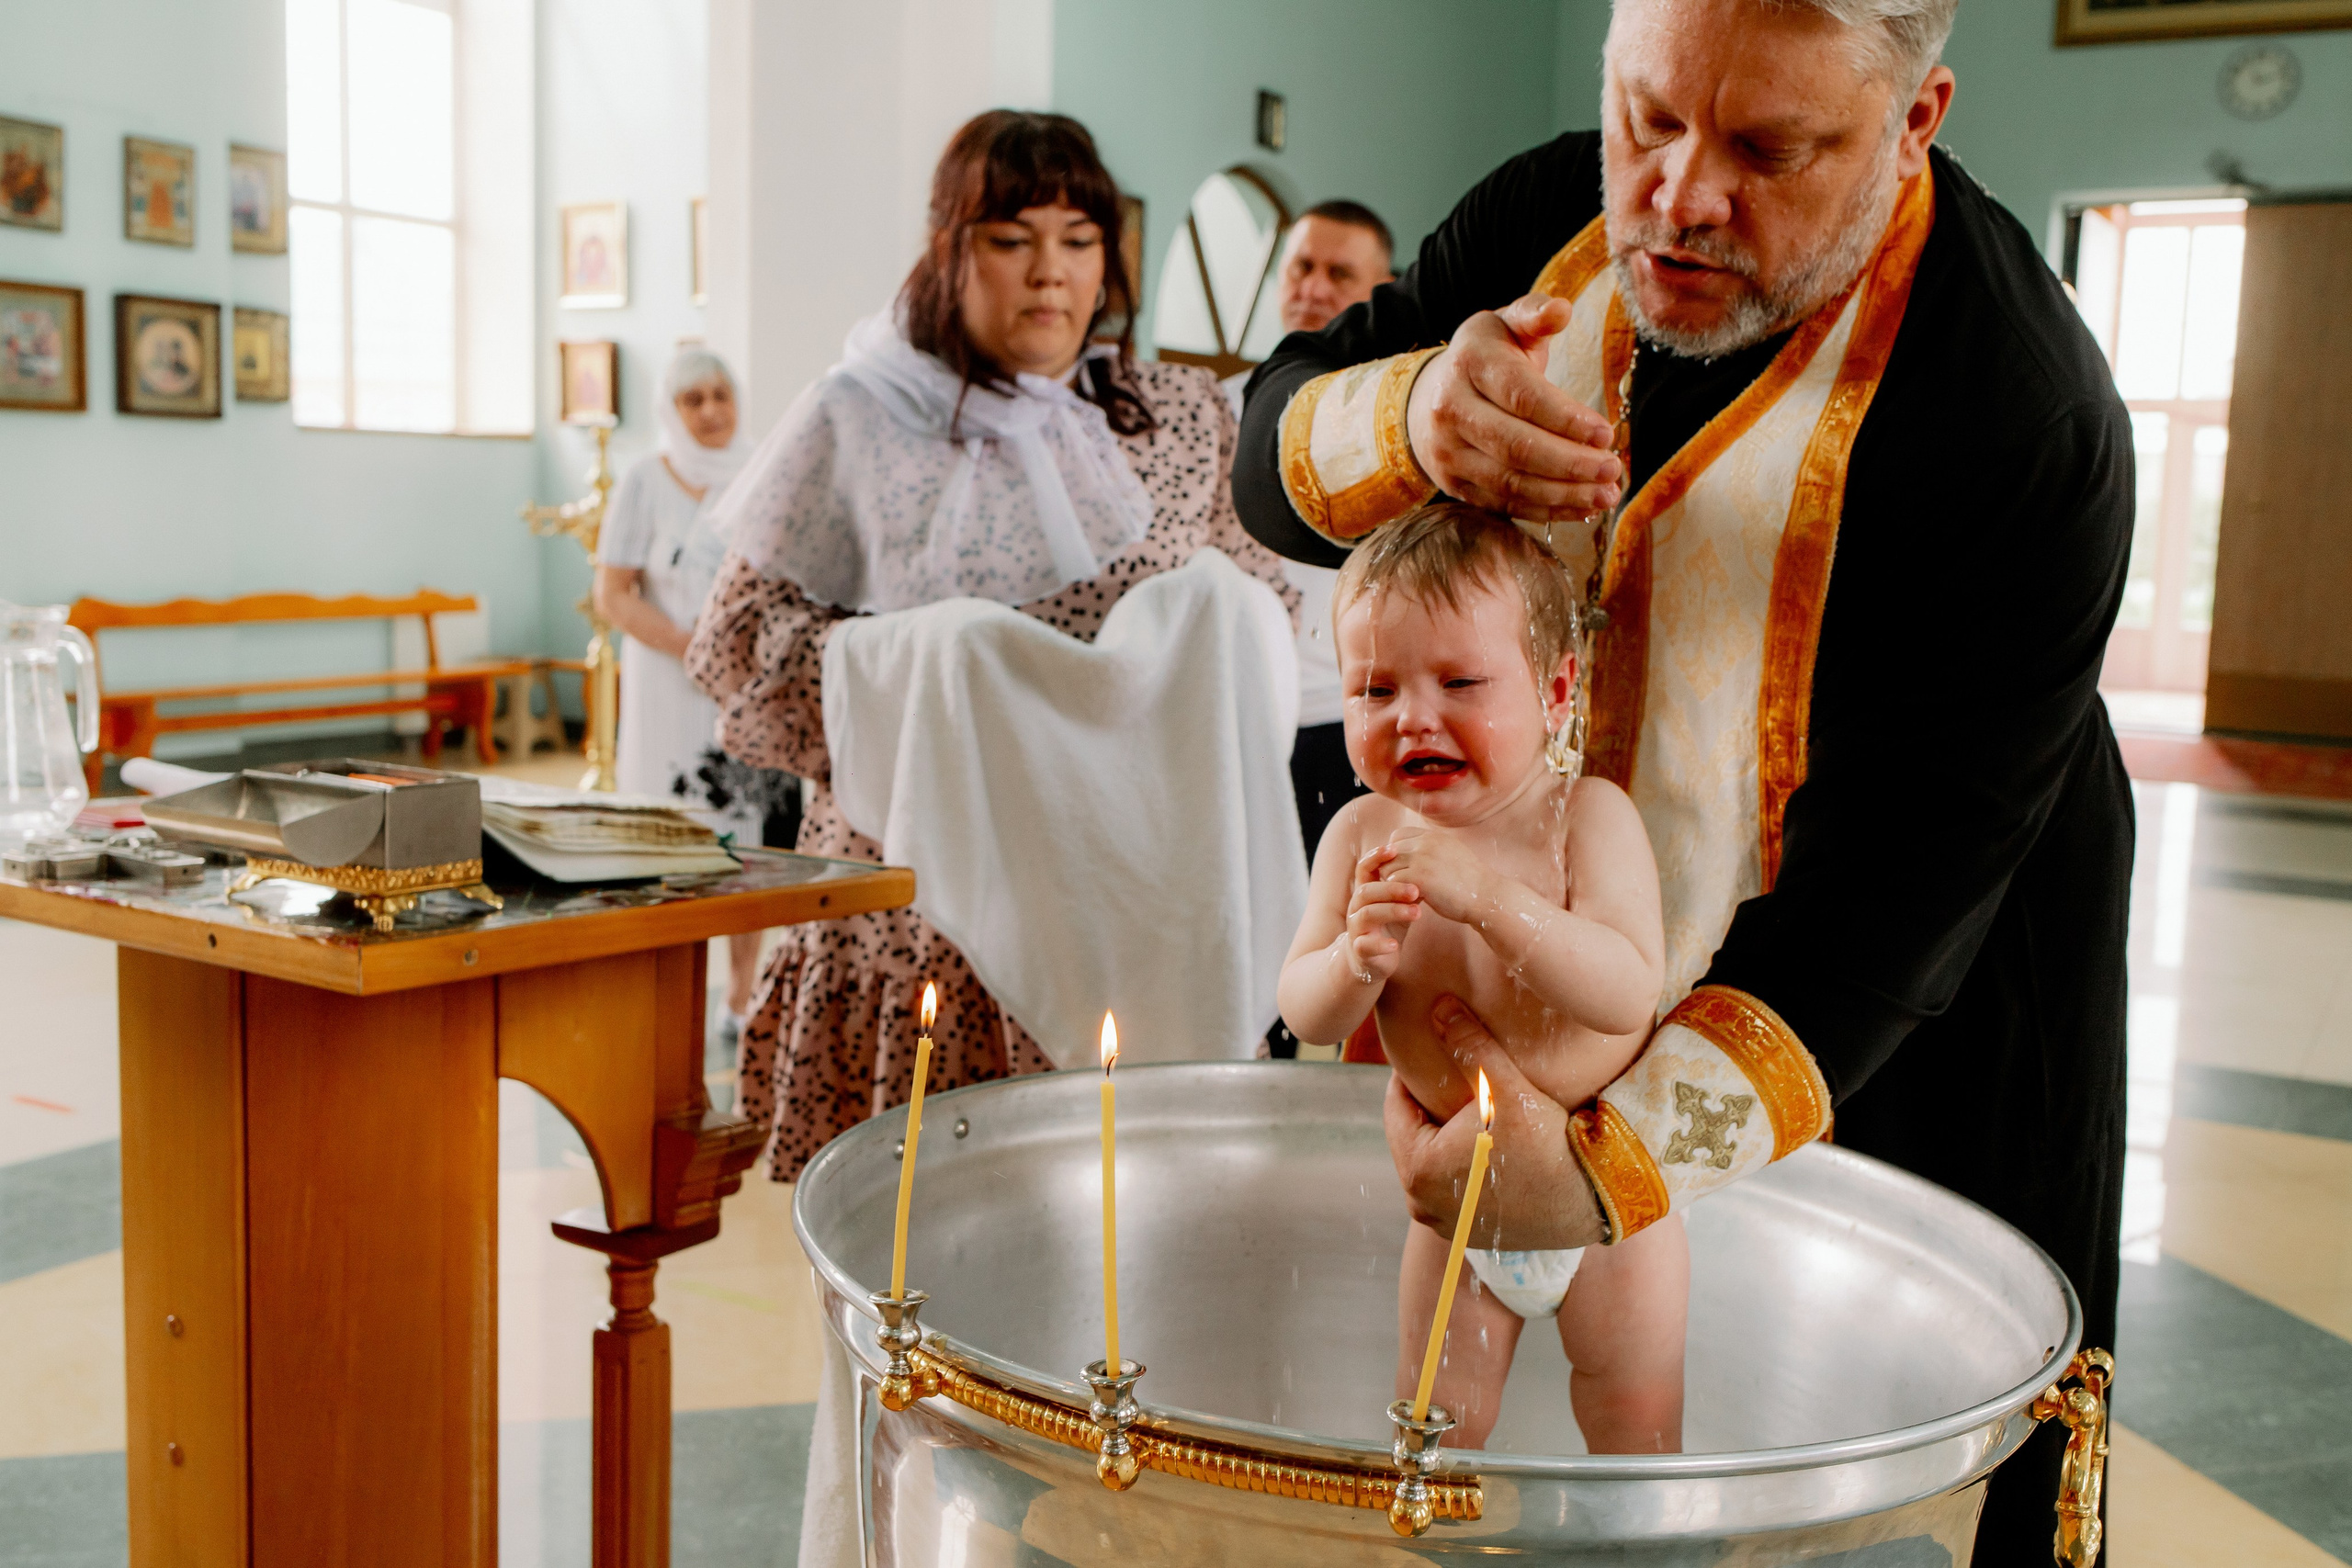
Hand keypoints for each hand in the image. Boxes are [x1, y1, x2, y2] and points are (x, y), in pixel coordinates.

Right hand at [1344, 846, 1420, 984]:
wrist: (1371, 960)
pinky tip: (1395, 945)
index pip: (1364, 869)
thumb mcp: (1397, 902)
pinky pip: (1366, 945)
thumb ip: (1406, 885)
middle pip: (1367, 891)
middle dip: (1392, 888)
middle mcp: (1356, 908)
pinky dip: (1381, 944)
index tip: (1393, 849)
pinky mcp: (1360, 950)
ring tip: (1417, 913)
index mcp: (1365, 893)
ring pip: (1368, 914)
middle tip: (1416, 890)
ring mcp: (1357, 929)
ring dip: (1393, 911)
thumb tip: (1427, 862)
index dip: (1375, 857)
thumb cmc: (1387, 925)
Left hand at [1379, 825, 1491, 923]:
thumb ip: (1431, 850)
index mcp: (1433, 836)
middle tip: (1402, 886)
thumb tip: (1408, 852)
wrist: (1487, 897)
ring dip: (1392, 883)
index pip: (1397, 836)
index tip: (1403, 870)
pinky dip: (1396, 894)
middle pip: (1388, 852)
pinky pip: (1392, 882)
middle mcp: (1426, 842)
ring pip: (1387, 867)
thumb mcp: (1451, 854)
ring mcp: (1422, 858)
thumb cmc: (1469, 882)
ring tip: (1406, 894)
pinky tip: (1409, 901)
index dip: (1395, 854)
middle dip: (1392, 869)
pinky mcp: (1420, 877)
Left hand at [1382, 994, 1605, 1248]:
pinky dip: (1462, 1161)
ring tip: (1468, 1104)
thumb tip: (1439, 1007)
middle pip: (1412, 1135)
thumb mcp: (1505, 1086)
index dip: (1410, 1073)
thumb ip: (1468, 1046)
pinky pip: (1454, 1185)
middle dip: (1428, 1104)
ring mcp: (1446, 1224)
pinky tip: (1487, 1139)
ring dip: (1445, 1134)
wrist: (1597, 1197)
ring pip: (1432, 1161)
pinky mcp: (1471, 1233)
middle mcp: (1421, 1205)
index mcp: (1417, 1169)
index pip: (1396, 1106)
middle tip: (1449, 1074)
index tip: (1427, 1050)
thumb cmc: (1548, 1143)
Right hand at [1404, 295, 1623, 522]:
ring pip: (1511, 482)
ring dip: (1564, 493)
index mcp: (1470, 363)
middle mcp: (1451, 409)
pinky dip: (1547, 510)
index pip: (1521, 396)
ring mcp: (1448, 452)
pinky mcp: (1454, 484)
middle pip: (1516, 446)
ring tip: (1607, 492)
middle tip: (1612, 468)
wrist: (1432, 395)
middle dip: (1570, 463)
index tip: (1606, 433)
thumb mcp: (1508, 324)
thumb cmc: (1489, 356)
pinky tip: (1582, 506)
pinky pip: (1504, 503)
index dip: (1566, 419)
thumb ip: (1536, 314)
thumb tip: (1561, 309)